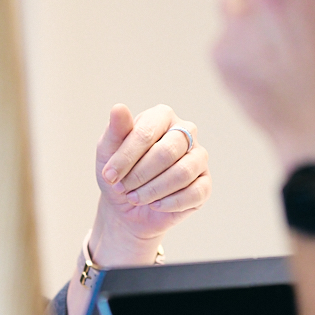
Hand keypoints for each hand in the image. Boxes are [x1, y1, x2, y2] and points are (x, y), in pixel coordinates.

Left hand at [87, 103, 212, 262]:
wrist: (128, 206)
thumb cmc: (120, 172)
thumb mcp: (109, 151)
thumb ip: (115, 130)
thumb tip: (119, 108)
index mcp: (162, 117)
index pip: (146, 133)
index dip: (126, 156)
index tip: (109, 175)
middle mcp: (186, 132)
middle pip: (167, 152)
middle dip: (139, 175)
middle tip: (122, 188)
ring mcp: (198, 157)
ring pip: (182, 173)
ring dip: (153, 190)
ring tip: (134, 198)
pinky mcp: (204, 183)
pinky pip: (195, 193)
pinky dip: (170, 203)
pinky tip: (154, 205)